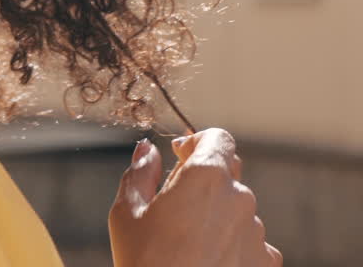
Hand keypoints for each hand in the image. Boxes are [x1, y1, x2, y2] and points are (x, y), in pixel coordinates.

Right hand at [109, 128, 281, 266]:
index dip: (196, 141)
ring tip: (185, 243)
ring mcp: (257, 232)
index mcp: (206, 177)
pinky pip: (249, 240)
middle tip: (172, 205)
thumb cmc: (144, 262)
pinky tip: (204, 260)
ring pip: (237, 209)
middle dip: (202, 181)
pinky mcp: (265, 261)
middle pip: (227, 173)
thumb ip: (139, 173)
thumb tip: (146, 150)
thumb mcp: (127, 214)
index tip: (178, 156)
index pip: (218, 138)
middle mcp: (240, 198)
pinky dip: (230, 243)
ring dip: (216, 214)